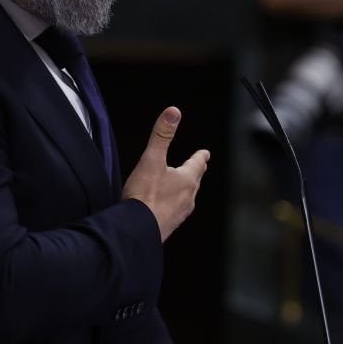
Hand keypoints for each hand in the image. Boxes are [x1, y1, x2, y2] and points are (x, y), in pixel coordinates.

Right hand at [121, 107, 208, 242]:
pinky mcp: (169, 224)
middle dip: (196, 172)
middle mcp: (188, 197)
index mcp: (187, 180)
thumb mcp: (151, 159)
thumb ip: (162, 135)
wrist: (137, 231)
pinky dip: (175, 203)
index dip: (201, 156)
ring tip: (182, 186)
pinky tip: (166, 206)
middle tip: (198, 166)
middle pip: (195, 181)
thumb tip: (173, 112)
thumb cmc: (144, 196)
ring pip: (187, 197)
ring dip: (186, 189)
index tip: (205, 153)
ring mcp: (180, 213)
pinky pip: (176, 210)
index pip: (198, 163)